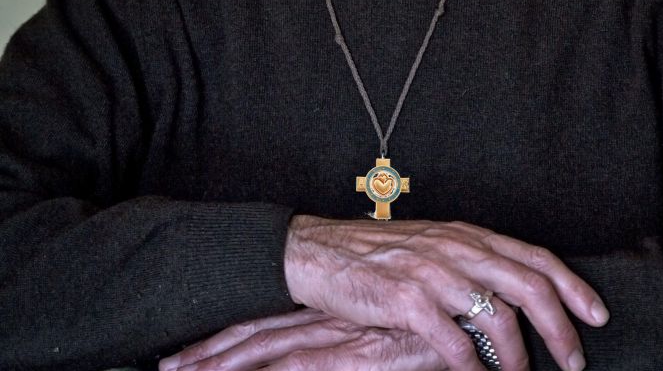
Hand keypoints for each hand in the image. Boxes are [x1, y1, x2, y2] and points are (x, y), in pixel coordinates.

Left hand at [158, 308, 444, 369]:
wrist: (485, 314)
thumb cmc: (449, 324)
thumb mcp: (402, 329)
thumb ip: (377, 334)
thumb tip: (359, 342)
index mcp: (338, 309)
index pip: (273, 320)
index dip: (231, 333)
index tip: (191, 349)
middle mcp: (332, 318)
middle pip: (259, 332)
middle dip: (211, 350)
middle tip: (165, 364)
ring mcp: (343, 336)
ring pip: (270, 348)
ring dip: (223, 361)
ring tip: (179, 370)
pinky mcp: (361, 355)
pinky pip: (306, 363)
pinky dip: (270, 370)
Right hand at [284, 216, 609, 370]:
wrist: (318, 251)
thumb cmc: (377, 256)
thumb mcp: (431, 249)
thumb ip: (471, 266)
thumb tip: (513, 300)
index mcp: (465, 235)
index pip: (532, 256)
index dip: (571, 285)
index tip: (597, 314)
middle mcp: (455, 248)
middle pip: (527, 284)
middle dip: (560, 328)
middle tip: (574, 360)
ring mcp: (430, 272)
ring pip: (496, 314)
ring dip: (516, 355)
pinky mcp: (404, 299)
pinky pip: (452, 340)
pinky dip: (471, 366)